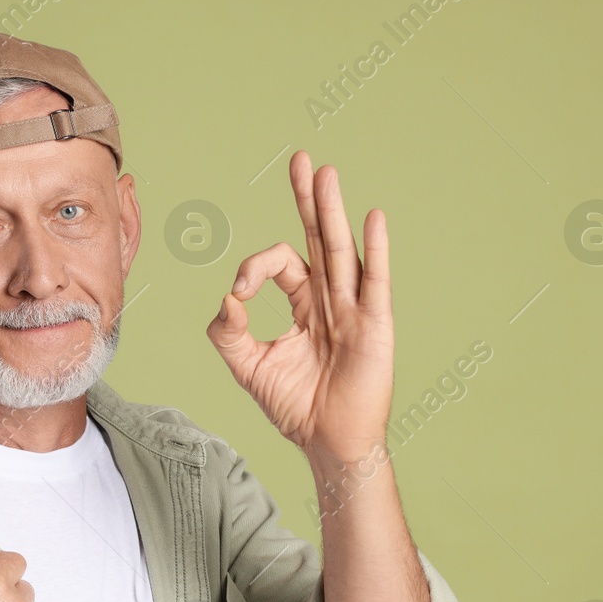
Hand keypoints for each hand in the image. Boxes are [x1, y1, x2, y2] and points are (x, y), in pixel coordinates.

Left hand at [206, 150, 394, 466]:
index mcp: (303, 303)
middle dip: (308, 199)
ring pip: (342, 250)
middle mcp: (330, 298)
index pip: (281, 262)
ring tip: (325, 173)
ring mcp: (354, 309)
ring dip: (333, 211)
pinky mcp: (374, 326)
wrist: (328, 442)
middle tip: (300, 159)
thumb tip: (226, 298)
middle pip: (319, 238)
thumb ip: (229, 332)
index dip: (254, 269)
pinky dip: (376, 250)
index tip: (238, 296)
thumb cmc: (295, 406)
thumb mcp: (249, 366)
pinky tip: (372, 218)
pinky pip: (375, 282)